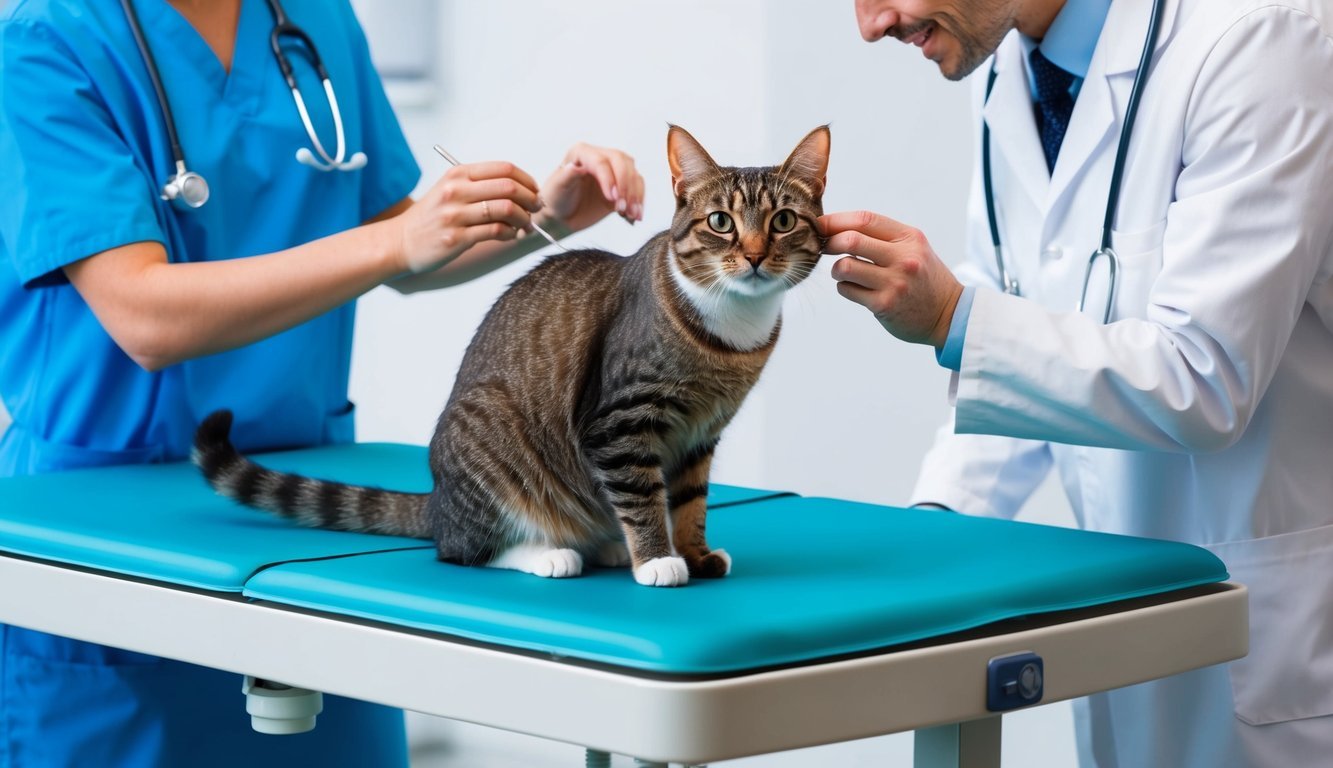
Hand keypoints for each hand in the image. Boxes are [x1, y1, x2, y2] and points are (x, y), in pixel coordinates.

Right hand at [394, 161, 541, 273]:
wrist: (401, 241)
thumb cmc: (432, 216)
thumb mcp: (450, 189)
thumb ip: (480, 184)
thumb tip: (521, 188)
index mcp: (457, 174)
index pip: (504, 169)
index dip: (527, 180)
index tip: (534, 191)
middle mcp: (456, 191)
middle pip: (509, 187)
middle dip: (531, 199)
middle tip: (536, 208)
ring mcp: (455, 215)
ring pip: (505, 209)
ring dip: (523, 218)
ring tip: (525, 224)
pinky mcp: (457, 238)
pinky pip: (496, 231)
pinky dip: (510, 233)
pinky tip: (510, 235)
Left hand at [538, 142, 644, 233]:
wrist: (562, 215)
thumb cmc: (556, 198)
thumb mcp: (557, 187)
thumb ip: (566, 175)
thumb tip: (576, 167)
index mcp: (582, 153)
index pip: (601, 161)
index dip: (609, 178)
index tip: (612, 198)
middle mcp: (600, 157)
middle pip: (622, 162)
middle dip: (626, 185)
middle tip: (622, 207)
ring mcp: (613, 171)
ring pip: (633, 174)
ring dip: (635, 195)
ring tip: (631, 214)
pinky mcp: (622, 186)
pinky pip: (637, 188)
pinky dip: (639, 201)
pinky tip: (636, 215)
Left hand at [820, 210, 964, 347]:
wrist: (949, 314)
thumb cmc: (923, 277)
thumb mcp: (914, 247)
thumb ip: (882, 236)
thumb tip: (836, 227)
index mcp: (909, 238)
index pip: (865, 219)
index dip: (836, 220)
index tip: (821, 225)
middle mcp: (904, 258)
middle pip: (850, 241)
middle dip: (829, 243)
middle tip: (823, 248)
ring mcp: (894, 283)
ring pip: (844, 267)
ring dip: (836, 269)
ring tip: (842, 272)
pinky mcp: (884, 305)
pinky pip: (847, 290)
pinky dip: (844, 287)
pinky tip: (855, 288)